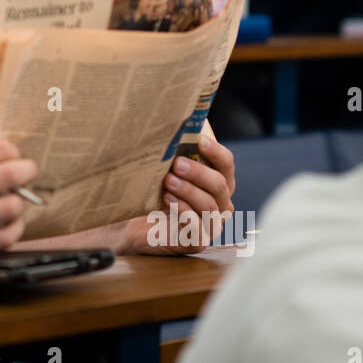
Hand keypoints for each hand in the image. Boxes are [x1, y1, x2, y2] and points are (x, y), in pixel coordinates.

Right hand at [0, 131, 33, 256]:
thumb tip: (1, 148)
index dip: (12, 149)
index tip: (13, 154)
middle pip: (10, 176)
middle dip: (27, 170)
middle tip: (27, 171)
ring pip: (11, 207)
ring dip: (20, 199)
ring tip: (15, 196)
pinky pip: (4, 237)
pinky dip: (14, 227)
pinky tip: (9, 219)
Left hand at [118, 121, 235, 254]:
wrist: (136, 225)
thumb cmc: (155, 193)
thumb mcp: (165, 169)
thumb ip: (176, 150)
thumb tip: (180, 121)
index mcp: (218, 182)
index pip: (226, 164)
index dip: (216, 151)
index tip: (199, 139)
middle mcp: (220, 203)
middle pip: (219, 185)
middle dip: (198, 172)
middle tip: (176, 163)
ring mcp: (211, 224)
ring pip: (209, 206)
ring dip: (188, 191)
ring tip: (168, 181)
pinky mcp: (198, 241)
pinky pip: (198, 227)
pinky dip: (184, 213)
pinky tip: (169, 201)